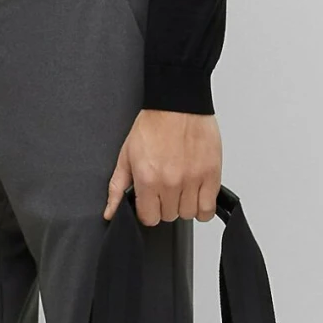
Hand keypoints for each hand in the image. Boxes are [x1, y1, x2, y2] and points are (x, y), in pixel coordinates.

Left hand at [104, 108, 221, 223]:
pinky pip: (208, 208)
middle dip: (165, 206)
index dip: (148, 211)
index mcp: (148, 179)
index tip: (151, 201)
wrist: (178, 104)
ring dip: (184, 206)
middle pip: (169, 216)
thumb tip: (110, 212)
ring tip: (181, 190)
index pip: (149, 218)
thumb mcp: (126, 156)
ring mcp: (193, 180)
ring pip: (189, 214)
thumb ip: (117, 188)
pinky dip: (203, 207)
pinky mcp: (211, 174)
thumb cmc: (154, 125)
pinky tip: (196, 195)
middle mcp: (171, 182)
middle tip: (165, 189)